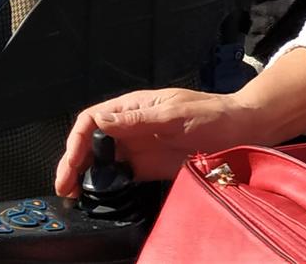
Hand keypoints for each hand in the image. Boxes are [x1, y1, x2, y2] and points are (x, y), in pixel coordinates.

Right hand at [54, 88, 261, 190]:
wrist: (241, 130)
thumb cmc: (212, 113)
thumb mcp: (174, 114)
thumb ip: (137, 120)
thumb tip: (101, 121)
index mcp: (133, 107)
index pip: (92, 121)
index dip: (76, 142)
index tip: (70, 164)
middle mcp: (131, 127)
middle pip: (92, 144)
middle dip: (74, 164)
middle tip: (65, 187)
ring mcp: (139, 148)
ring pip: (103, 162)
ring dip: (86, 177)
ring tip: (74, 196)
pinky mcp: (149, 167)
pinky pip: (121, 177)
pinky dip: (107, 187)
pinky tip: (100, 198)